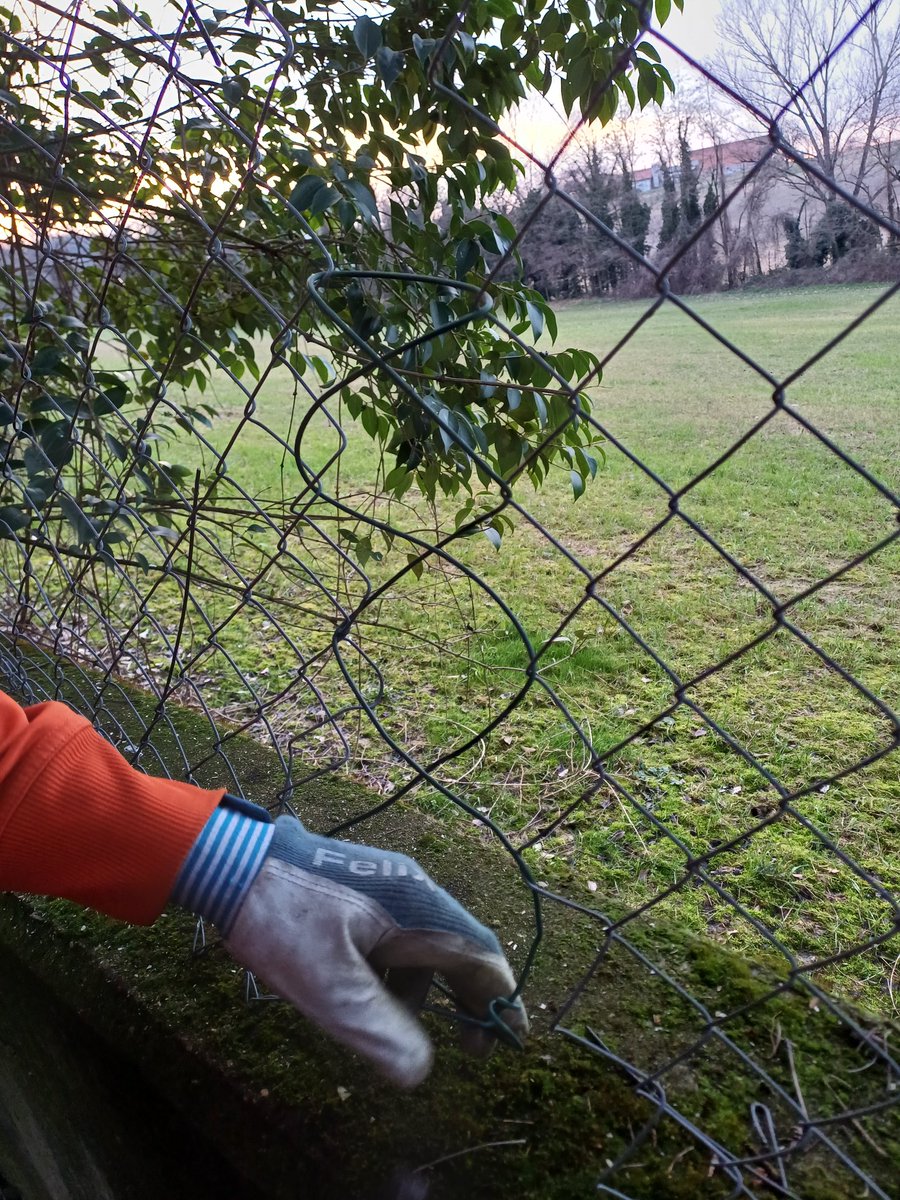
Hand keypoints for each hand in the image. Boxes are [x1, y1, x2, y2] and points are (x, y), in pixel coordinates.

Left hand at [222, 815, 527, 1086]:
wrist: (232, 862)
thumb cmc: (281, 920)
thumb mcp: (329, 988)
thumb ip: (382, 1031)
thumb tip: (422, 1071)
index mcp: (417, 908)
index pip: (480, 956)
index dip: (500, 1000)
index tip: (510, 1041)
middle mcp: (414, 890)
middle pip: (461, 948)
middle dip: (468, 999)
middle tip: (468, 1048)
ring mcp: (389, 883)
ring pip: (427, 944)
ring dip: (424, 989)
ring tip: (392, 1026)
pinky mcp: (364, 886)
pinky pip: (399, 934)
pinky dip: (397, 970)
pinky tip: (364, 990)